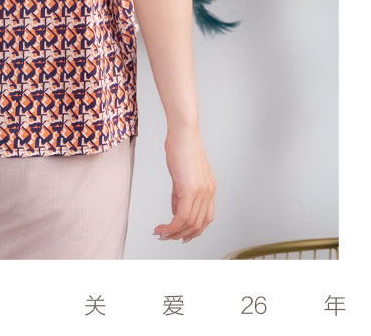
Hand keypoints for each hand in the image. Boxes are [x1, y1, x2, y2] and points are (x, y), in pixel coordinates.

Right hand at [154, 127, 215, 242]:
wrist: (183, 132)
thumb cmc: (181, 147)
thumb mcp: (183, 174)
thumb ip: (180, 193)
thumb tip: (175, 211)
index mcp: (210, 189)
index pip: (205, 218)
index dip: (194, 231)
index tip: (180, 235)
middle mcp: (209, 193)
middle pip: (198, 225)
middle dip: (181, 235)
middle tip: (166, 237)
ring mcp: (201, 192)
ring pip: (189, 224)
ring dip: (173, 233)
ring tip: (160, 233)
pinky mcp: (189, 190)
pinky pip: (181, 217)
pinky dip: (171, 227)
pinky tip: (161, 228)